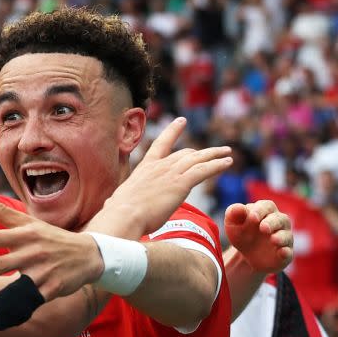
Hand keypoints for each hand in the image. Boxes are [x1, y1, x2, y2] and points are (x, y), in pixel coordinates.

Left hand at [0, 185, 104, 312]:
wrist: (89, 255)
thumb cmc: (51, 238)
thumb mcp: (29, 222)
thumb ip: (1, 210)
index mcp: (24, 235)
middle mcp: (32, 251)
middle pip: (0, 264)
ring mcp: (43, 271)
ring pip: (14, 287)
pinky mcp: (53, 288)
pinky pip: (31, 302)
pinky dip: (16, 311)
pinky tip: (0, 319)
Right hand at [86, 117, 233, 237]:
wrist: (124, 215)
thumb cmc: (118, 213)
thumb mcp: (119, 200)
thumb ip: (121, 199)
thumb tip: (110, 205)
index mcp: (145, 168)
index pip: (161, 144)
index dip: (172, 131)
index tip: (181, 120)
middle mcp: (160, 167)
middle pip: (186, 153)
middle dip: (202, 152)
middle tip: (215, 151)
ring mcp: (171, 173)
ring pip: (198, 159)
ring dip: (214, 155)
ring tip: (227, 153)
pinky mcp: (181, 184)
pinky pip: (204, 170)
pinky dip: (217, 165)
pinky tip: (227, 162)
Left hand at [225, 200, 292, 273]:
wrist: (246, 255)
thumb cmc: (241, 233)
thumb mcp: (232, 223)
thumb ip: (234, 213)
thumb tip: (239, 208)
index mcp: (265, 212)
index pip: (266, 206)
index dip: (260, 210)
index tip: (252, 217)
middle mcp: (278, 223)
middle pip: (280, 219)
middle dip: (272, 223)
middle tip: (263, 228)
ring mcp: (284, 239)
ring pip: (287, 235)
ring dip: (281, 237)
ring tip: (273, 239)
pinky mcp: (285, 254)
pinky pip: (288, 252)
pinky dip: (286, 252)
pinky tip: (282, 252)